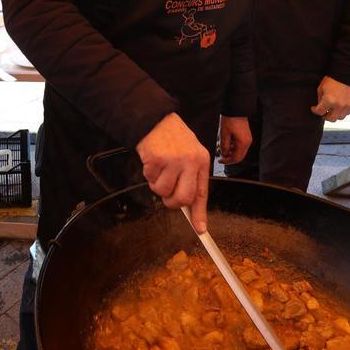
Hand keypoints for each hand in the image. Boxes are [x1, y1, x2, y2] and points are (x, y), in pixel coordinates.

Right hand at [136, 113, 211, 233]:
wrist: (156, 119)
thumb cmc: (174, 139)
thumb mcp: (190, 154)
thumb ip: (191, 178)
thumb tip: (188, 206)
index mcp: (201, 161)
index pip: (202, 193)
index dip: (200, 213)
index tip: (200, 229)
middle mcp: (190, 161)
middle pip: (182, 198)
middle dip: (172, 202)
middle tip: (167, 196)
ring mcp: (173, 160)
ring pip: (162, 191)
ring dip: (157, 185)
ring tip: (159, 169)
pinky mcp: (156, 159)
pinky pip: (150, 179)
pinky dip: (148, 173)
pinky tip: (152, 160)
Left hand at [217, 116, 251, 164]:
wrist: (236, 109)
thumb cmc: (230, 120)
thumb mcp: (224, 134)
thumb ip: (224, 146)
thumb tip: (224, 154)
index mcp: (243, 143)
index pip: (236, 158)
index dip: (227, 161)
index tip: (220, 160)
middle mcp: (247, 142)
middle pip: (239, 156)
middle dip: (229, 157)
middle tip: (220, 156)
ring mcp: (247, 139)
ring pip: (239, 151)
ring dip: (230, 151)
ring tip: (221, 148)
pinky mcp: (245, 136)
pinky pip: (240, 145)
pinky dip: (233, 146)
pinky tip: (226, 143)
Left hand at [311, 76, 349, 121]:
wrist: (346, 73)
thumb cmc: (333, 79)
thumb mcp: (321, 88)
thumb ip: (320, 99)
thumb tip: (320, 106)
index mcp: (329, 101)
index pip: (320, 112)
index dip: (315, 110)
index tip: (314, 108)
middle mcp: (339, 105)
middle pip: (331, 119)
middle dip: (325, 116)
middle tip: (323, 112)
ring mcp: (347, 106)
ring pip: (340, 117)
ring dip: (335, 114)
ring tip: (332, 109)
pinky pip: (347, 113)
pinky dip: (342, 111)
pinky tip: (339, 106)